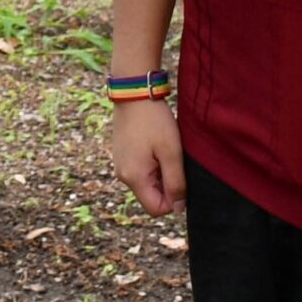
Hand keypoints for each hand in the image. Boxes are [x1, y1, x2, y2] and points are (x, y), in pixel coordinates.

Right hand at [110, 99, 186, 216]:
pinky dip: (151, 163)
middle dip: (166, 185)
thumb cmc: (154, 122)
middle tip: (173, 160)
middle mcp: (122, 175)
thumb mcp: (172, 153)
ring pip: (147, 182)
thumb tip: (178, 208)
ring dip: (160, 172)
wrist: (134, 92)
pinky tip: (155, 144)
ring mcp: (120, 164)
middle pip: (151, 196)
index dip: (174, 201)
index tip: (181, 178)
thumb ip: (176, 183)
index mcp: (134, 178)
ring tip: (164, 150)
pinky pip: (140, 170)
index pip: (156, 209)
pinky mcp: (122, 154)